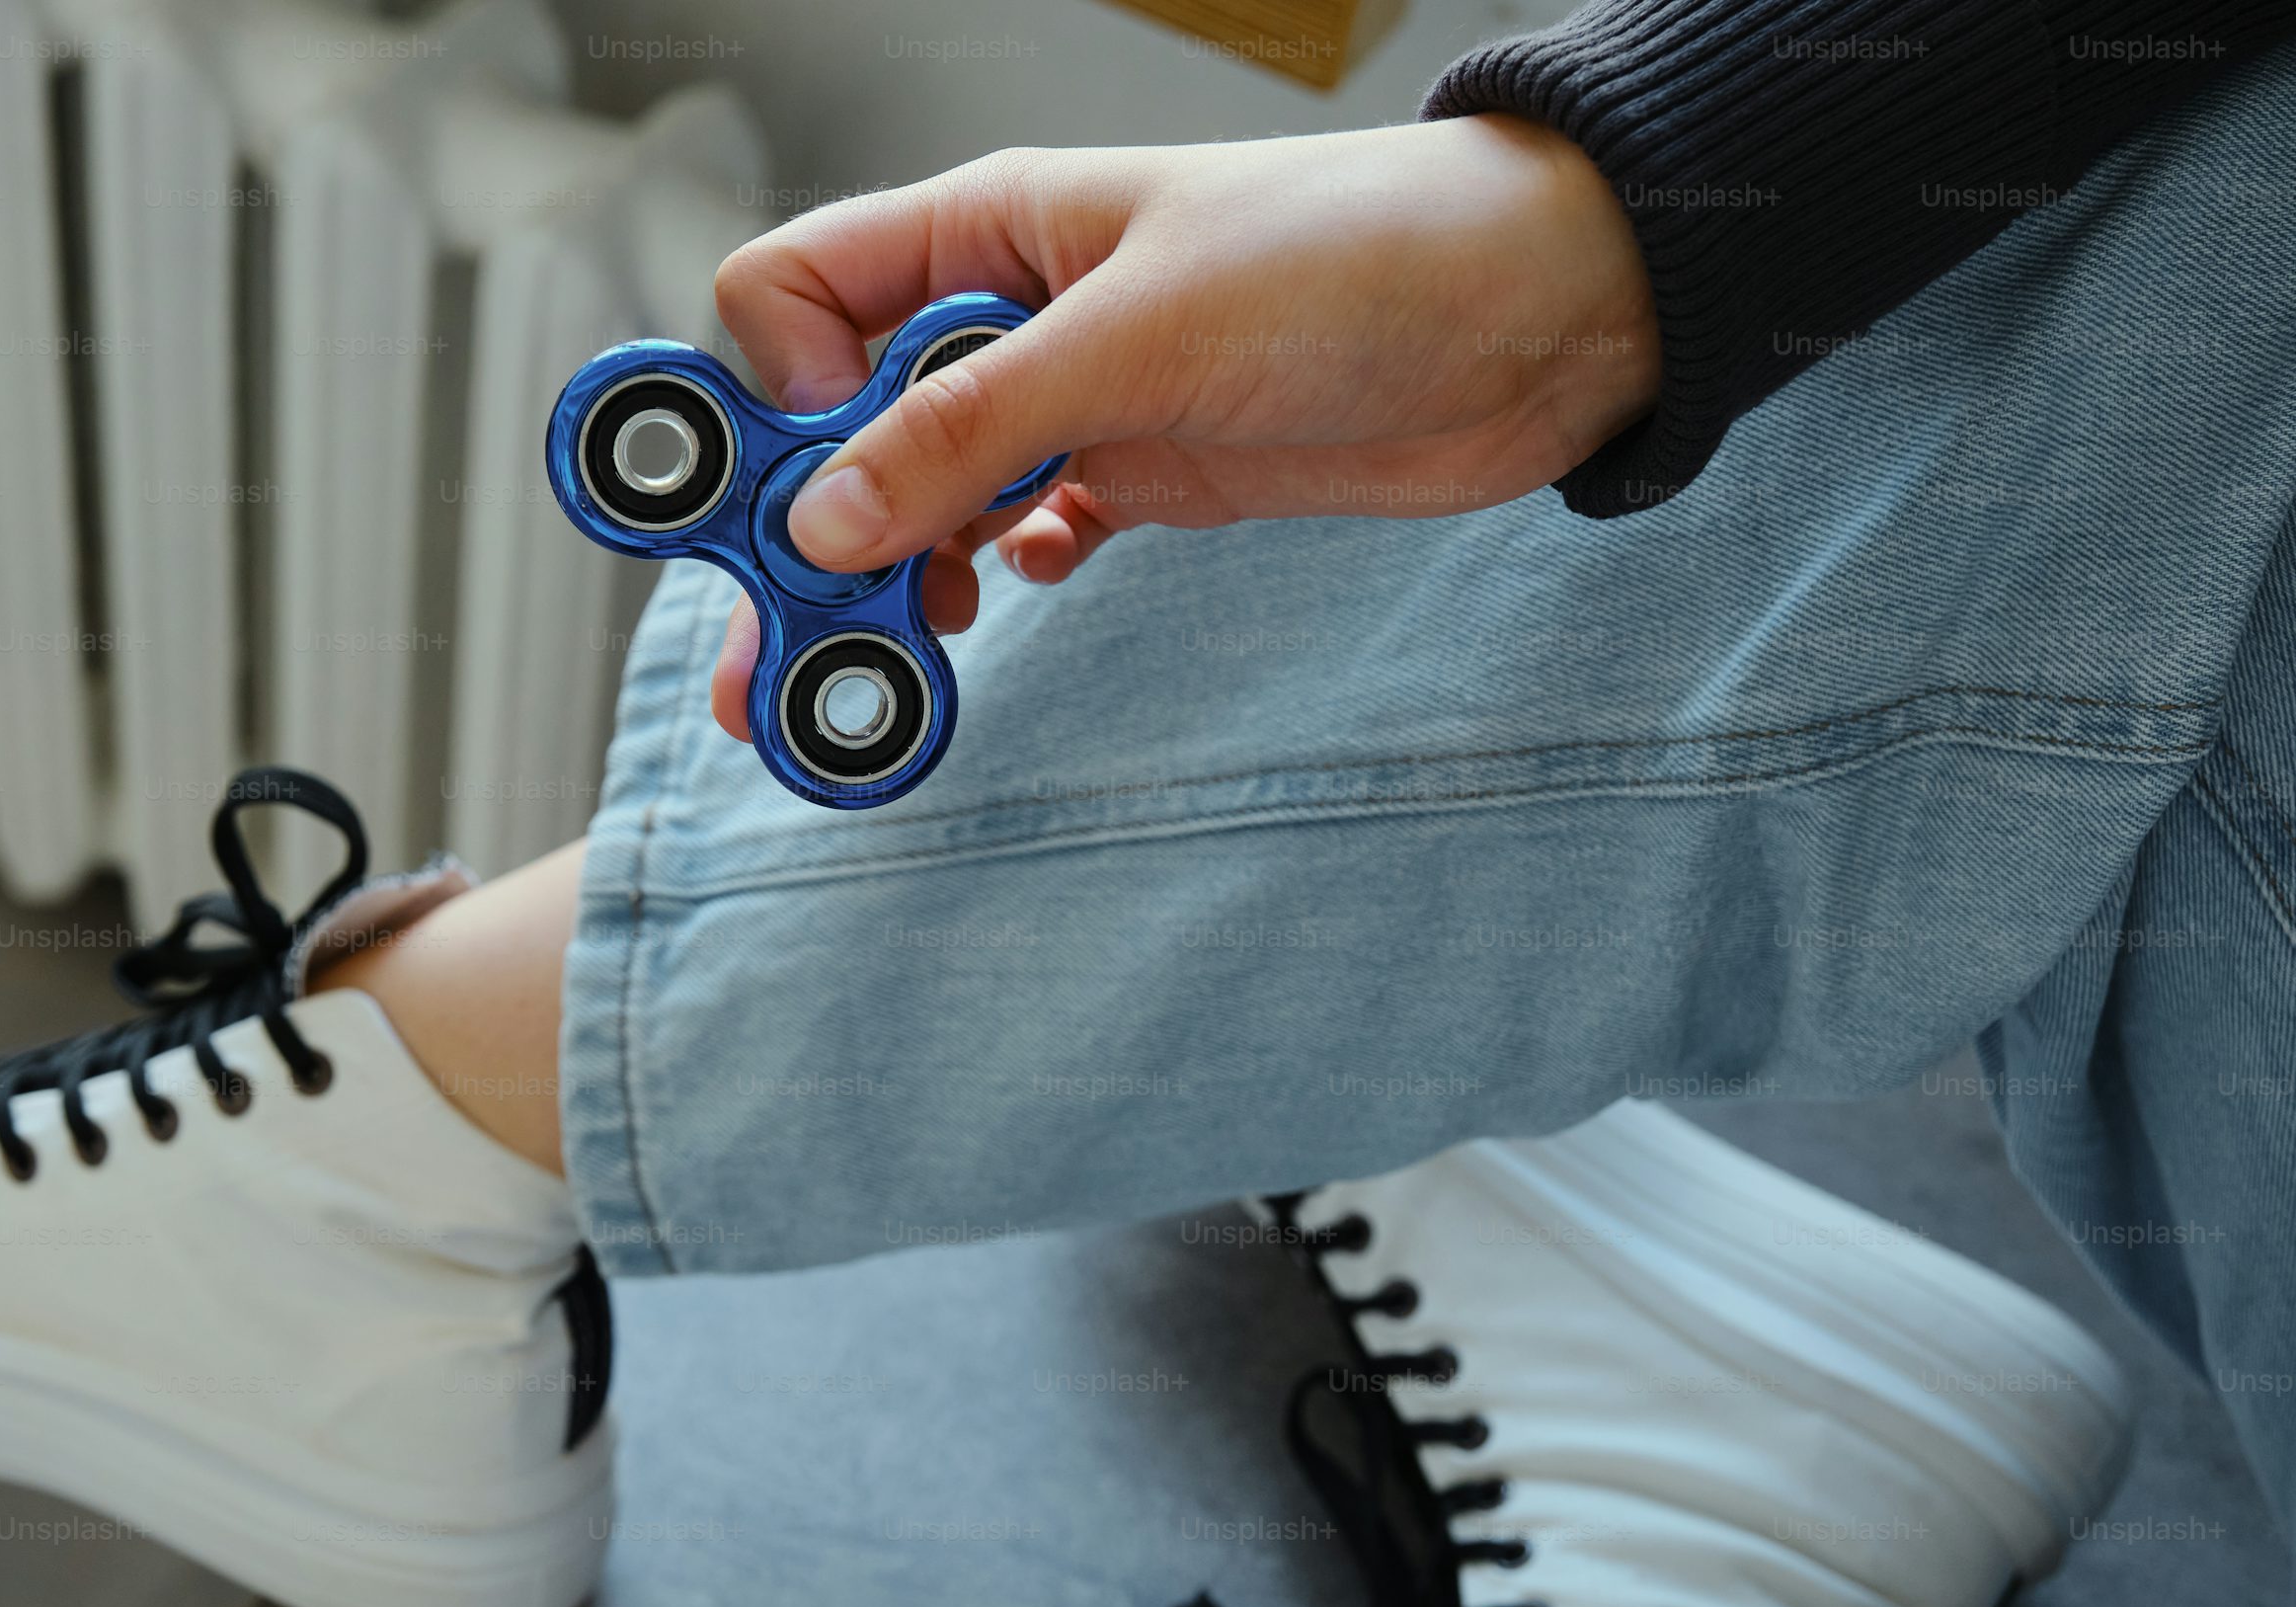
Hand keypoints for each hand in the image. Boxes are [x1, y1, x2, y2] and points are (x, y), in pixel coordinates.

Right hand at [701, 113, 1658, 738]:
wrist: (1542, 315)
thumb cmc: (1362, 256)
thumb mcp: (1145, 333)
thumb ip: (976, 422)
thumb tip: (829, 519)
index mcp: (987, 232)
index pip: (798, 298)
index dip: (772, 401)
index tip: (802, 499)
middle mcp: (1011, 315)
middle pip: (843, 427)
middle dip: (800, 541)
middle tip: (776, 664)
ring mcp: (1072, 400)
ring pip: (924, 498)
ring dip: (894, 581)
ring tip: (892, 661)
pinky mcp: (1137, 472)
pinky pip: (1017, 532)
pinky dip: (998, 572)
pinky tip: (1027, 582)